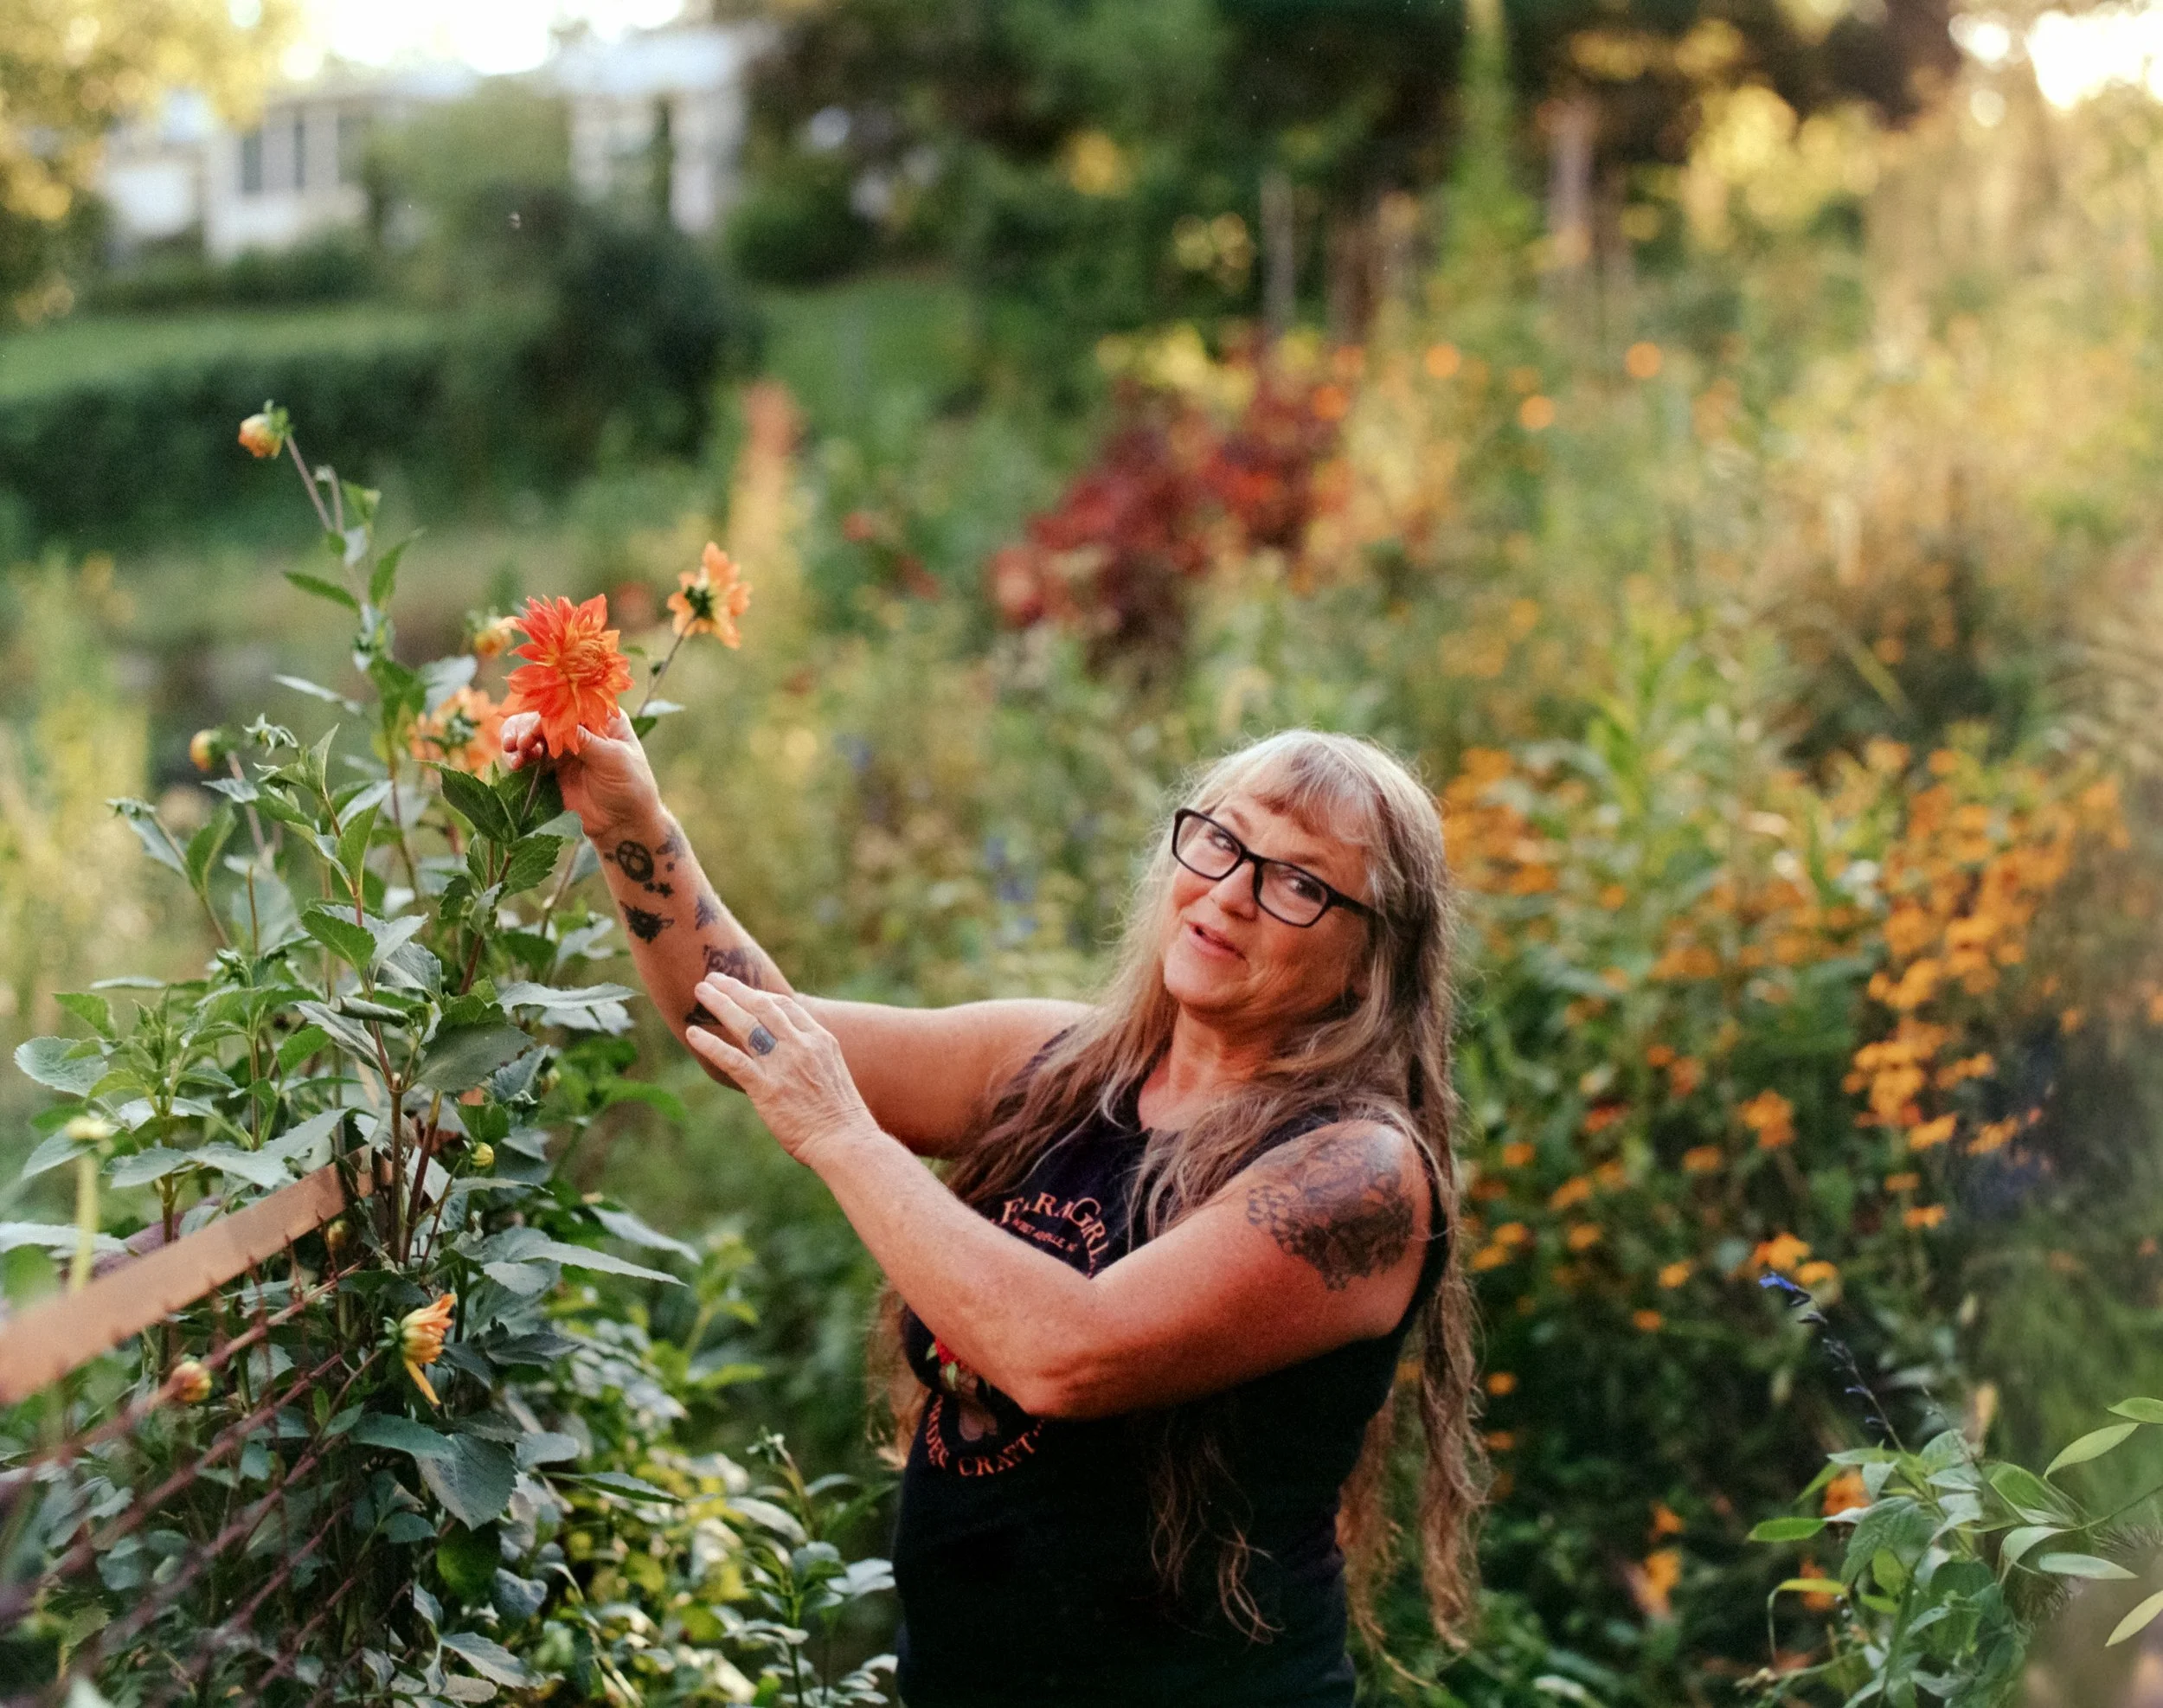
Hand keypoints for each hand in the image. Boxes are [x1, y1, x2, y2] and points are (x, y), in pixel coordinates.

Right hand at [501, 708, 660, 841]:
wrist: (624, 824)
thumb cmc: (631, 786)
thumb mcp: (613, 760)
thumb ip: (584, 741)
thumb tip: (554, 721)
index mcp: (600, 718)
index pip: (569, 704)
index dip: (549, 712)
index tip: (536, 727)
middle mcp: (579, 728)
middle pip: (544, 716)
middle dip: (527, 726)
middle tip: (520, 742)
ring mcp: (563, 748)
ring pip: (531, 734)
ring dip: (518, 738)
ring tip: (514, 752)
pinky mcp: (550, 769)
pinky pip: (527, 757)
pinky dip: (517, 757)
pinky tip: (515, 764)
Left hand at [686, 974, 880, 1170]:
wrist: (845, 1141)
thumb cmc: (840, 1116)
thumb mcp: (832, 1073)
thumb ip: (812, 1058)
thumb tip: (792, 1056)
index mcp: (820, 1039)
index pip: (786, 1006)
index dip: (760, 995)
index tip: (742, 992)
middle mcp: (802, 1045)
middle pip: (763, 1006)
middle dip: (735, 989)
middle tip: (713, 979)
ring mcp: (783, 1064)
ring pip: (746, 1024)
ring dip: (720, 1004)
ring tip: (701, 992)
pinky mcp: (766, 1087)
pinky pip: (732, 1059)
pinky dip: (710, 1044)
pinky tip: (693, 1034)